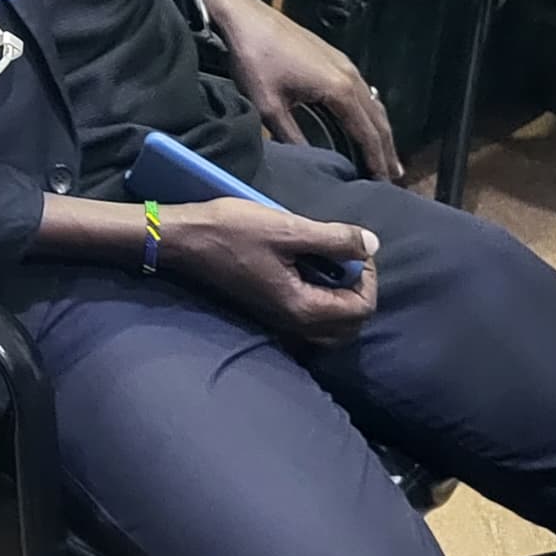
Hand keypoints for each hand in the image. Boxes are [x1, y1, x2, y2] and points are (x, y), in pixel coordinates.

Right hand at [158, 196, 379, 345]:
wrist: (183, 239)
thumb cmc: (232, 231)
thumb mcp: (287, 228)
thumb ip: (333, 239)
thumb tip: (372, 244)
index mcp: (302, 308)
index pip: (361, 308)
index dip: (368, 276)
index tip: (353, 246)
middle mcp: (294, 325)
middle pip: (350, 324)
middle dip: (358, 292)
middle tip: (346, 258)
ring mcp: (278, 322)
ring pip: (330, 327)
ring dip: (341, 299)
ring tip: (330, 265)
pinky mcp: (267, 313)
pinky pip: (310, 322)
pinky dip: (321, 303)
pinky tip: (308, 273)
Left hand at [198, 0, 402, 181]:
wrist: (242, 15)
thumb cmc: (253, 59)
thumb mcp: (268, 106)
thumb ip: (292, 137)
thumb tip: (310, 163)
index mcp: (339, 89)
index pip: (367, 133)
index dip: (376, 161)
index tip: (383, 184)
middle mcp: (350, 75)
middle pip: (377, 119)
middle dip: (386, 149)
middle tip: (393, 177)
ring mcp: (344, 63)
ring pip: (372, 103)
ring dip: (379, 130)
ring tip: (384, 156)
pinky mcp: (333, 56)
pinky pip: (362, 90)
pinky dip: (368, 112)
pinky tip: (363, 121)